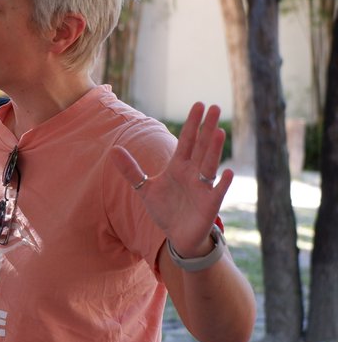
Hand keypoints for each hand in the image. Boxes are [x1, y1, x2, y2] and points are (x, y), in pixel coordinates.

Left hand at [109, 102, 231, 257]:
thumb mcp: (145, 188)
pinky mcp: (210, 204)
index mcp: (178, 167)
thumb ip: (131, 170)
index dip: (191, 124)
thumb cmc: (165, 209)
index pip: (186, 141)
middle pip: (201, 147)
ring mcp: (203, 188)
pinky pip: (217, 191)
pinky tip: (227, 172)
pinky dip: (223, 183)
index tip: (198, 105)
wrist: (177, 236)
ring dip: (214, 149)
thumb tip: (113, 150)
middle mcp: (193, 173)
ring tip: (219, 132)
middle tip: (214, 107)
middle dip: (207, 128)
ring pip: (209, 164)